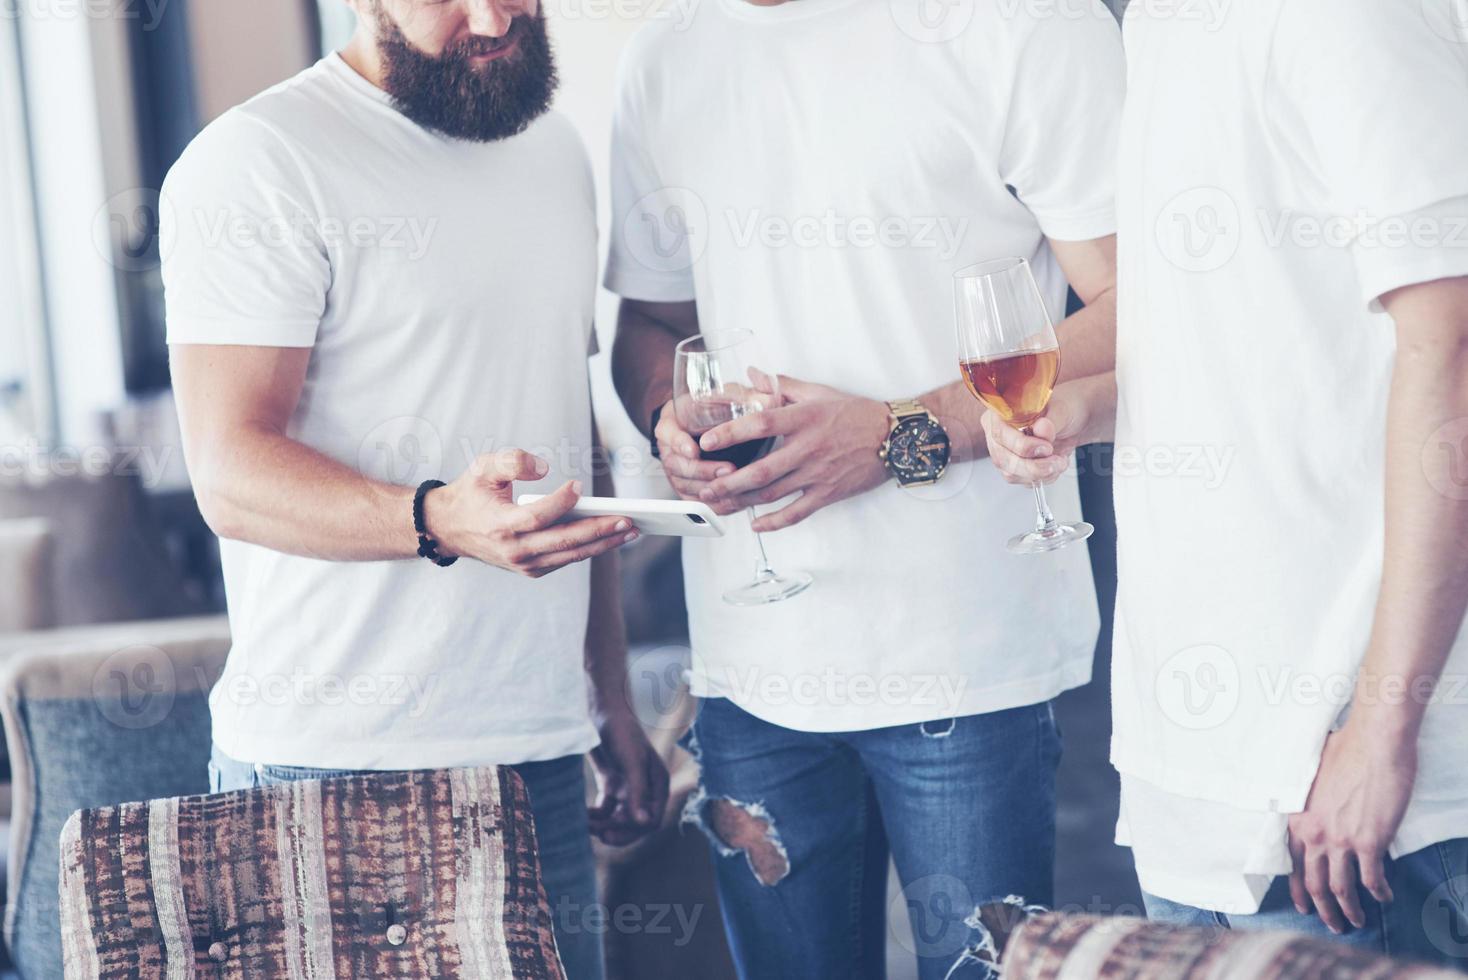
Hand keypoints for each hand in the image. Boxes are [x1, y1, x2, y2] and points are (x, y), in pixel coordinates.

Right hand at [423, 449, 636, 577]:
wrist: (451, 529)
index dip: (560, 502)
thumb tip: (543, 467)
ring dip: (603, 544)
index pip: (537, 517)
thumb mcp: (482, 468)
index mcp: (500, 525)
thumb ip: (511, 461)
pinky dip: (590, 549)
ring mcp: (524, 563)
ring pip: (571, 555)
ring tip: (632, 531)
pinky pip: (566, 559)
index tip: (578, 486)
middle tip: (629, 520)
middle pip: (564, 542)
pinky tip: (612, 537)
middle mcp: (514, 550)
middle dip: (599, 531)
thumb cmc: (472, 493)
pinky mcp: (532, 569)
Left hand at [588, 709, 669, 846]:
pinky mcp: (612, 784)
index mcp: (658, 784)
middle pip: (635, 823)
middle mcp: (645, 788)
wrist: (602, 710)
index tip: (609, 833)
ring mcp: (628, 787)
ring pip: (618, 818)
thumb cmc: (622, 732)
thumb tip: (644, 824)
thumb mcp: (632, 762)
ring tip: (585, 824)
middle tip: (597, 835)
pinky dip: (595, 815)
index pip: (651, 820)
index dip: (632, 831)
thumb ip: (639, 792)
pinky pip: (606, 809)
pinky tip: (582, 815)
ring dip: (604, 825)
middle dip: (617, 831)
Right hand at [652, 399, 740, 515]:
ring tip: (734, 484)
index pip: (668, 432)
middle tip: (727, 470)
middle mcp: (670, 448)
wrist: (702, 422)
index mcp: (672, 422)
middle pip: (676, 464)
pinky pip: (694, 501)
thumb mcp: (725, 394)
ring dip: (709, 489)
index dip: (679, 442)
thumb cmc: (711, 407)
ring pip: (685, 485)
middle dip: (703, 470)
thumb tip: (771, 398)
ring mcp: (677, 470)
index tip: (693, 449)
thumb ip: (745, 396)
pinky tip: (731, 500)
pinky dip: (712, 502)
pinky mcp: (687, 487)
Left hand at [697, 377, 890, 531]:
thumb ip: (783, 385)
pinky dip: (775, 521)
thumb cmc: (856, 413)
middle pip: (761, 469)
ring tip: (719, 504)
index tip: (707, 440)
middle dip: (728, 482)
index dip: (732, 433)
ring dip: (743, 501)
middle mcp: (809, 448)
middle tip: (704, 487)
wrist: (895, 438)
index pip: (762, 424)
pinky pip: (797, 512)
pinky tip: (756, 524)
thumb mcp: (820, 392)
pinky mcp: (828, 494)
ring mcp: (818, 474)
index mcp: (805, 418)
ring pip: (773, 493)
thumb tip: (752, 375)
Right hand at [982, 382, 1092, 486]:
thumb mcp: (1062, 410)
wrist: (1072, 423)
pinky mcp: (1015, 470)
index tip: (1046, 447)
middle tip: (1056, 460)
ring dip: (1041, 472)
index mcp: (1000, 414)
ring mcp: (1004, 455)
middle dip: (1033, 465)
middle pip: (1002, 459)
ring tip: (1060, 461)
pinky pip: (1024, 481)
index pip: (999, 433)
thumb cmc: (1063, 410)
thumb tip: (1042, 428)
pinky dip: (1044, 477)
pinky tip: (1055, 464)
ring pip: (1011, 474)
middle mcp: (997, 435)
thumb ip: (1051, 420)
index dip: (1021, 445)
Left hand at [1286, 717, 1415, 932]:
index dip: (1297, 888)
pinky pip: (1372, 879)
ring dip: (1349, 911)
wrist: (1373, 742)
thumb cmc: (1345, 748)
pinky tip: (1385, 897)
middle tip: (1331, 925)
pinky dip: (1379, 892)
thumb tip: (1308, 797)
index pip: (1291, 863)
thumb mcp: (1311, 773)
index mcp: (1298, 818)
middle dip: (1322, 909)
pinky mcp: (1370, 842)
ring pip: (1341, 889)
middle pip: (1314, 883)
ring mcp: (1341, 840)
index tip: (1303, 904)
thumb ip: (1307, 794)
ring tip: (1356, 922)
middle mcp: (1315, 834)